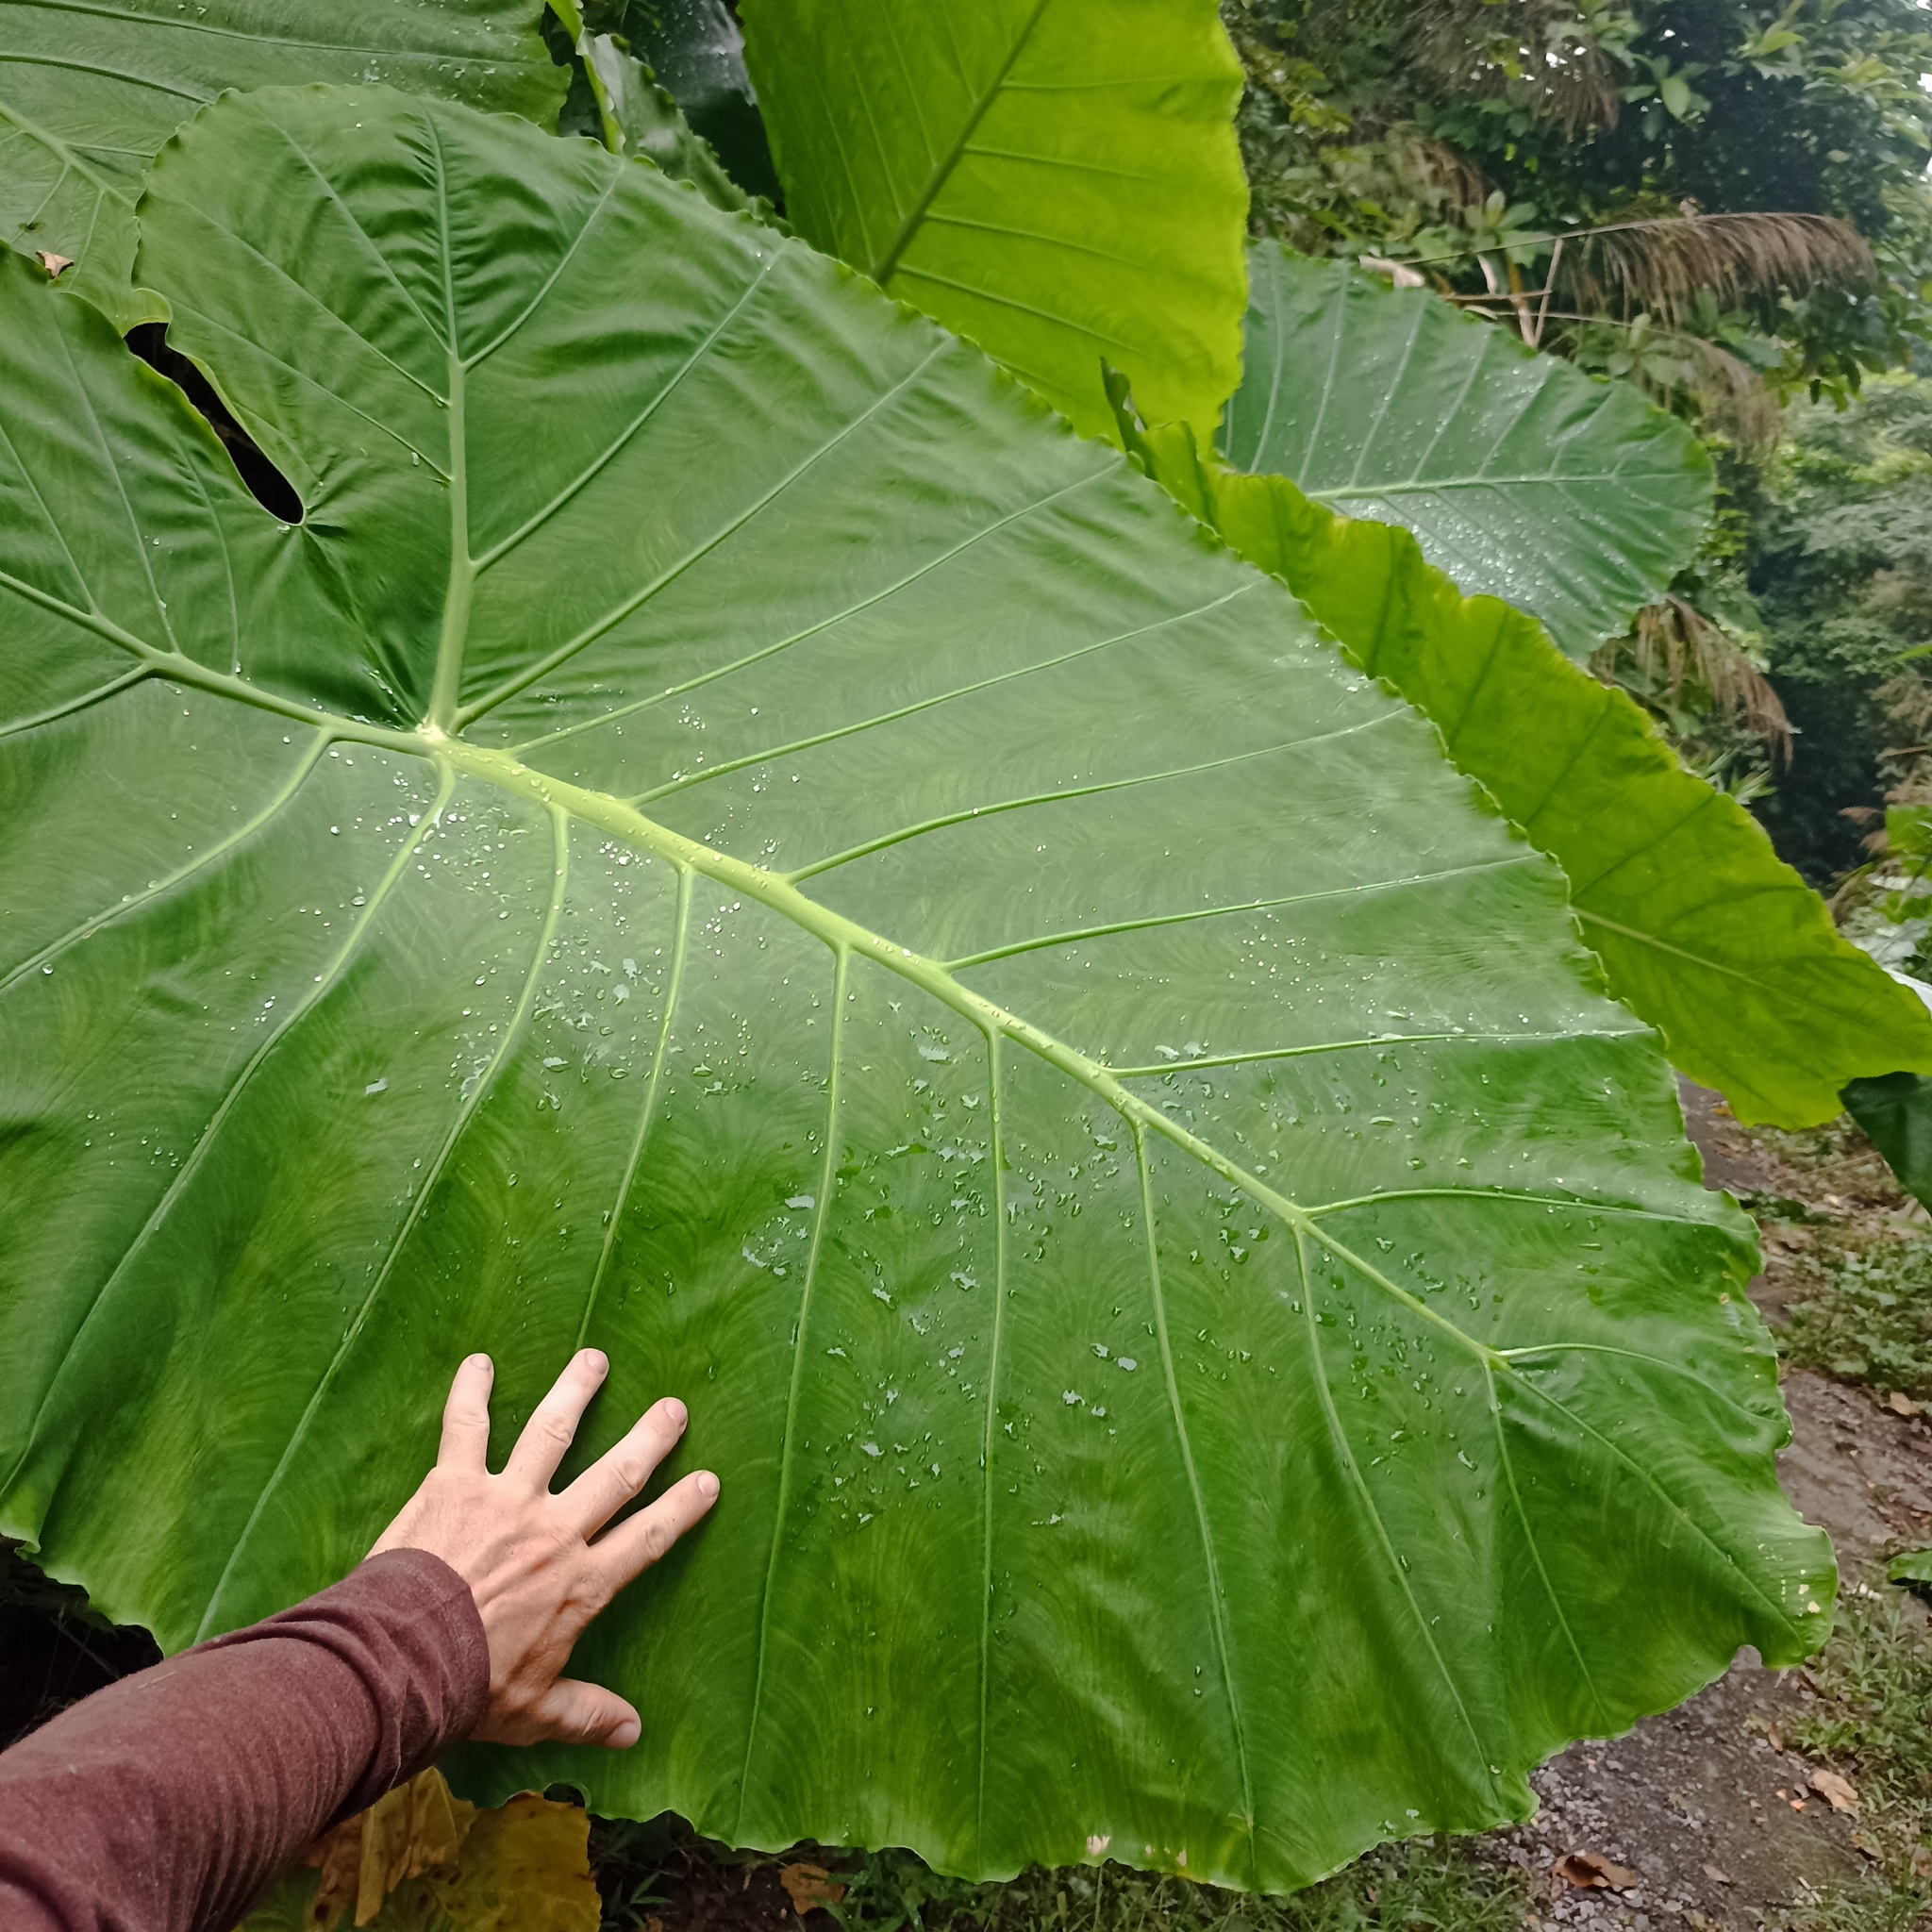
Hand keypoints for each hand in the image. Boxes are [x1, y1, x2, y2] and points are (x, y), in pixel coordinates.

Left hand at [370, 1350, 717, 1748]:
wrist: (404, 1662)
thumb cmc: (468, 1691)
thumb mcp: (534, 1711)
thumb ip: (586, 1713)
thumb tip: (634, 1732)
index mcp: (580, 1584)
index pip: (646, 1538)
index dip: (681, 1509)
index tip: (708, 1481)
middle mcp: (555, 1530)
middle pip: (616, 1473)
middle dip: (650, 1438)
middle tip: (674, 1407)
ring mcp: (507, 1498)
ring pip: (552, 1431)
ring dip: (576, 1391)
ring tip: (594, 1359)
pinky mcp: (456, 1482)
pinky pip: (466, 1426)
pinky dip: (470, 1391)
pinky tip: (478, 1361)